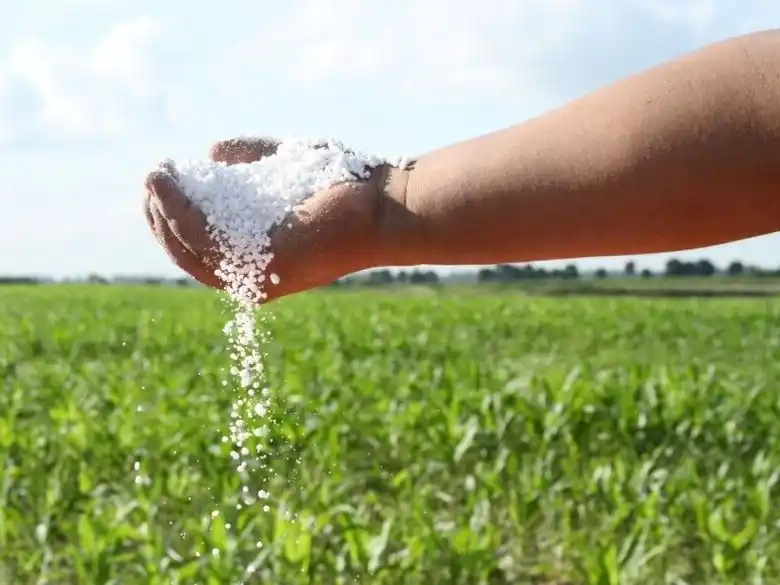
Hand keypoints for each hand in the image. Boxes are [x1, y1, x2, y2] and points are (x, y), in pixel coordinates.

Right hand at [142, 137, 387, 301]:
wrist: (384, 204)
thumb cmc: (343, 186)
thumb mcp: (282, 167)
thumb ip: (249, 160)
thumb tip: (211, 153)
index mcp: (260, 260)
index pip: (204, 250)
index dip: (174, 220)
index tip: (162, 186)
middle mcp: (256, 276)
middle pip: (189, 254)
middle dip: (160, 219)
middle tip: (150, 183)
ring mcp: (257, 276)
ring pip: (188, 249)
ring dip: (161, 212)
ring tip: (152, 177)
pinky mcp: (261, 266)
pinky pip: (202, 238)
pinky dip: (175, 209)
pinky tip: (165, 182)